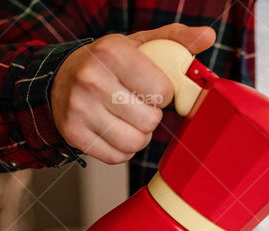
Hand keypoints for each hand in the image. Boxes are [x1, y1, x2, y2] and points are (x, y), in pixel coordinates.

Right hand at [51, 24, 214, 163]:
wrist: (60, 80)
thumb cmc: (108, 63)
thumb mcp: (139, 44)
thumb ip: (175, 40)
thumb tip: (208, 37)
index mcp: (111, 52)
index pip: (162, 91)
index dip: (163, 93)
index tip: (151, 86)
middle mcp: (91, 79)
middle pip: (150, 120)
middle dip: (151, 115)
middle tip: (136, 103)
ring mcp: (79, 108)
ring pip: (136, 142)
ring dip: (139, 134)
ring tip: (127, 117)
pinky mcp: (74, 134)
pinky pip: (118, 156)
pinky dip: (122, 148)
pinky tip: (113, 129)